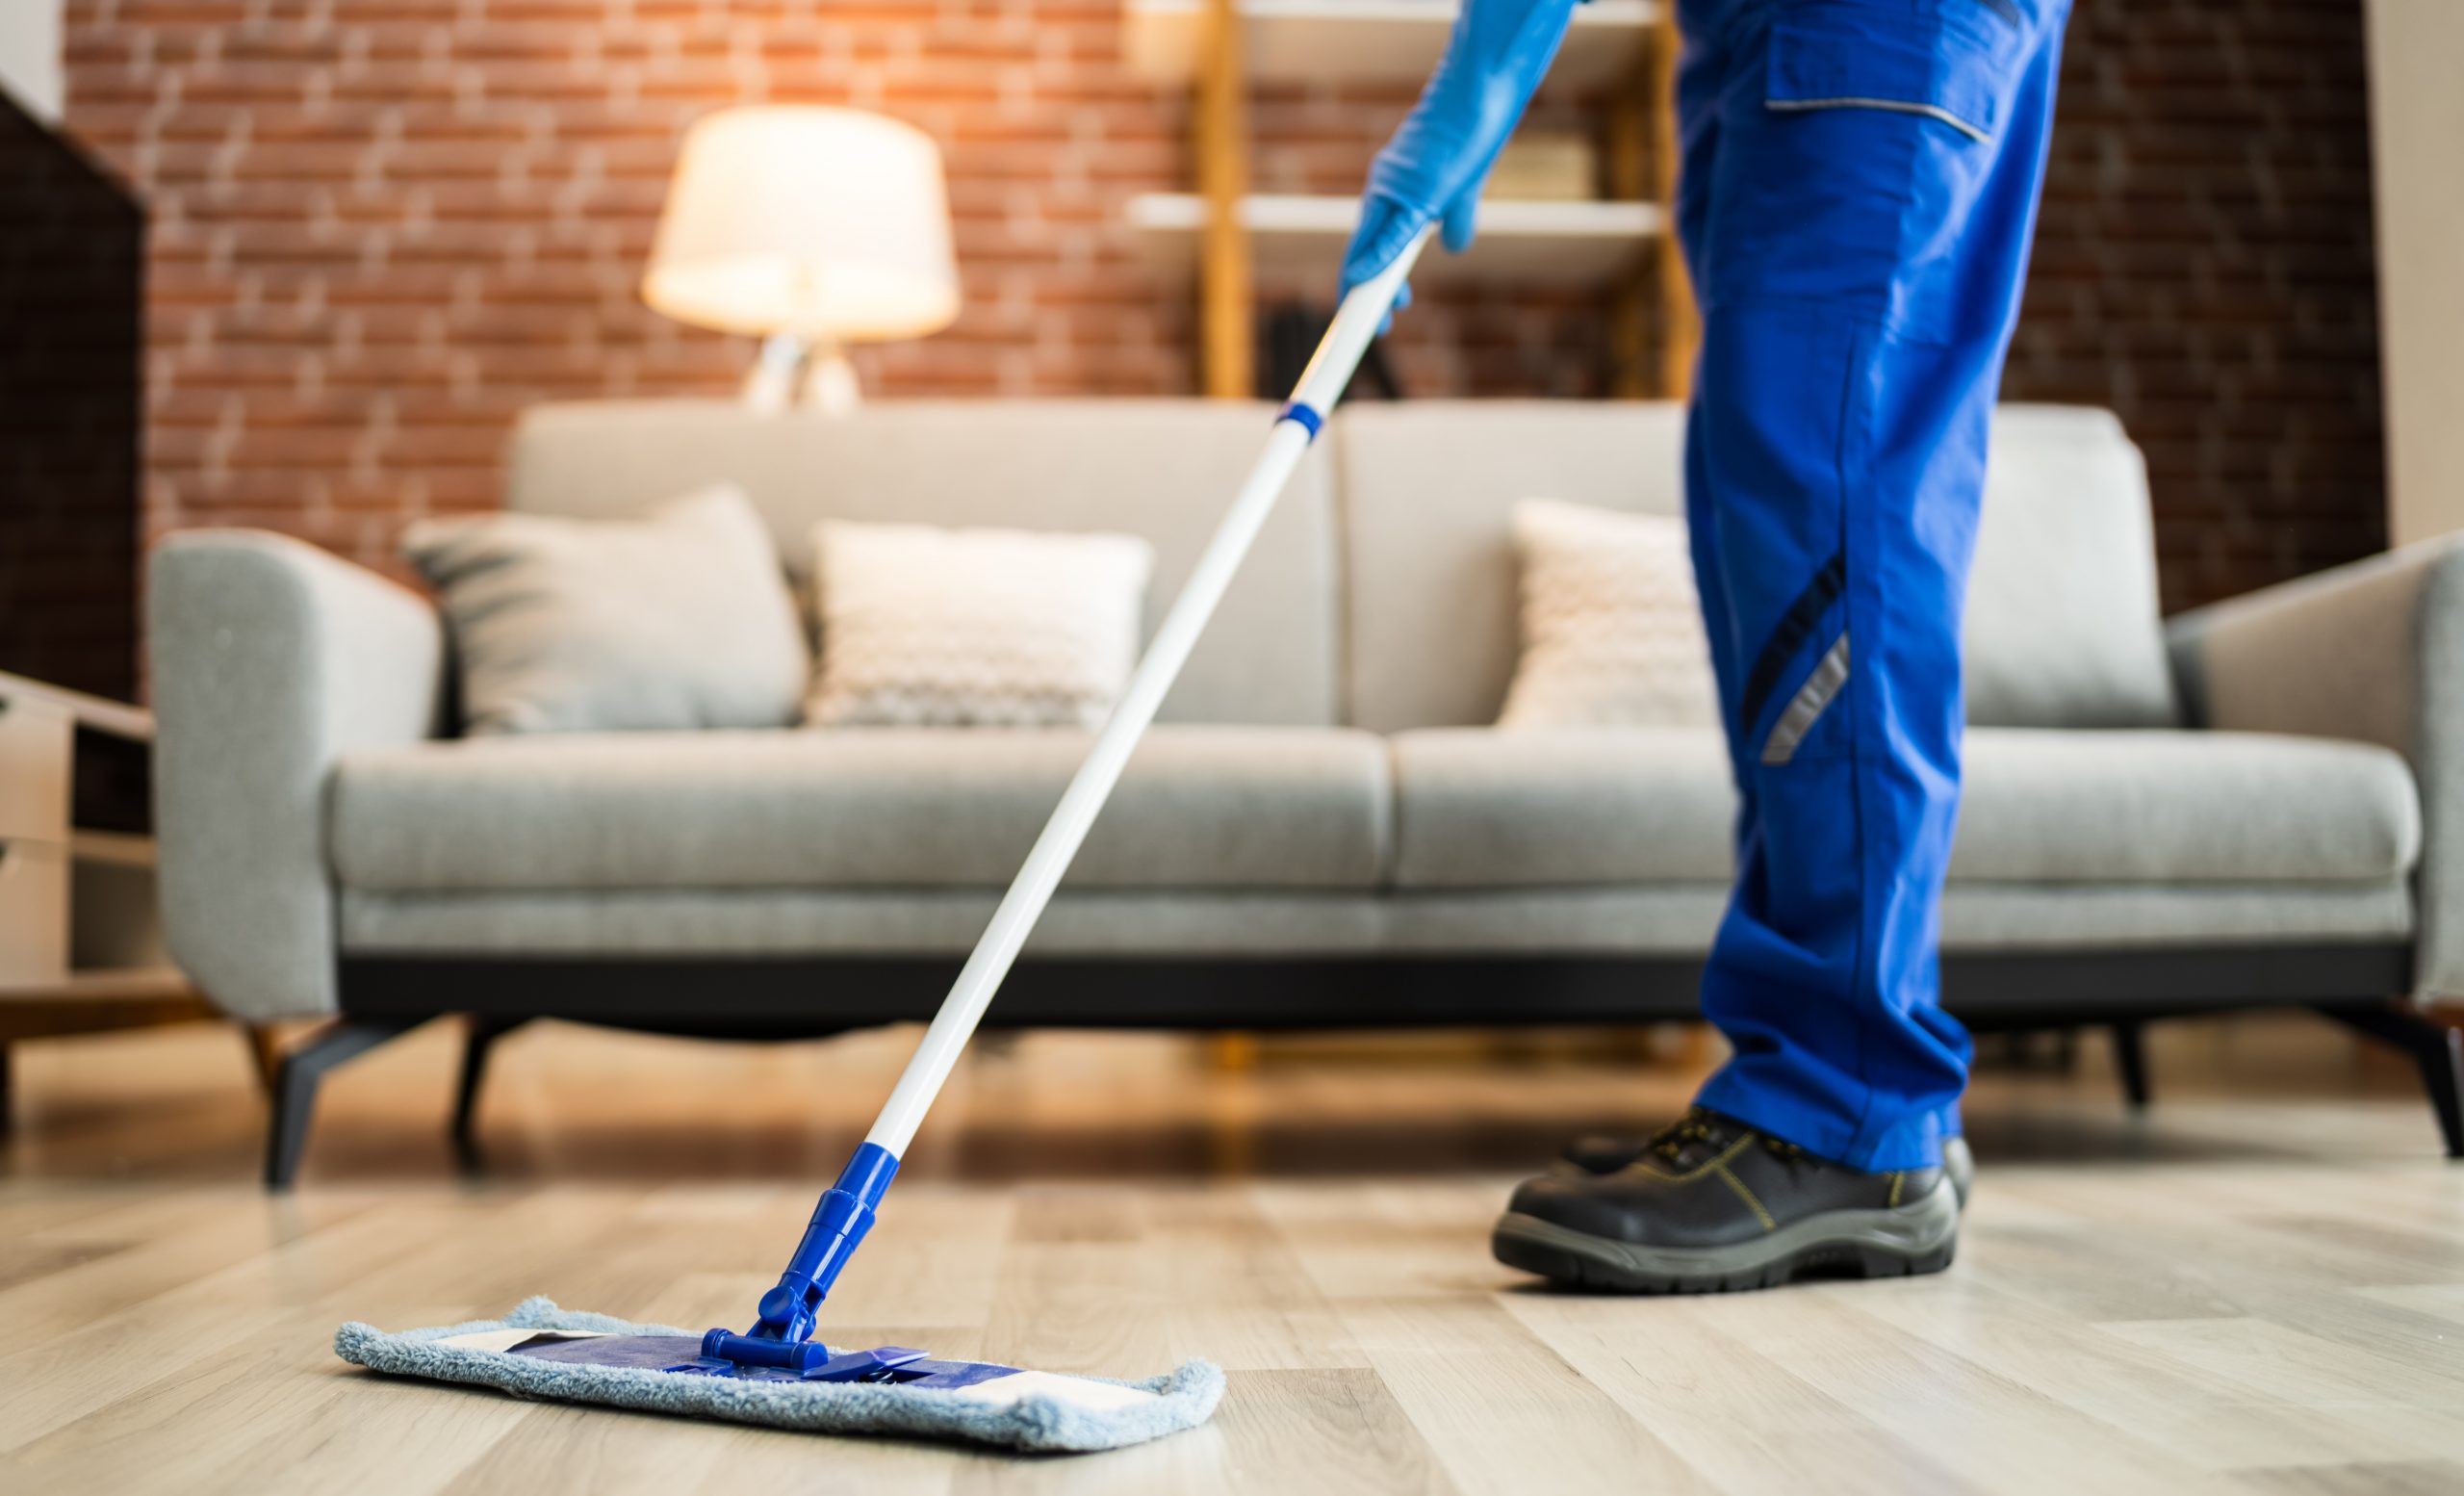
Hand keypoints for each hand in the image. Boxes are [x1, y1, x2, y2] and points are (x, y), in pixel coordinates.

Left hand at [1338, 0, 1582, 319]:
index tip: (1375, 313)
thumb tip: (1455, 248)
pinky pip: (1389, 231)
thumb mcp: (1465, 189)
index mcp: (1396, 194)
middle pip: (1363, 251)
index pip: (1373, 246)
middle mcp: (1386, 191)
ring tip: (1364, 323)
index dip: (1369, 283)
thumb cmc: (1475, 133)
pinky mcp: (1412, 186)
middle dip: (1362, 296)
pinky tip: (1362, 282)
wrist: (1485, 94)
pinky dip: (1374, 260)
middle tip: (1370, 328)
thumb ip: (1456, 221)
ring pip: (1368, 246)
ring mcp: (1394, 186)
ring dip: (1364, 289)